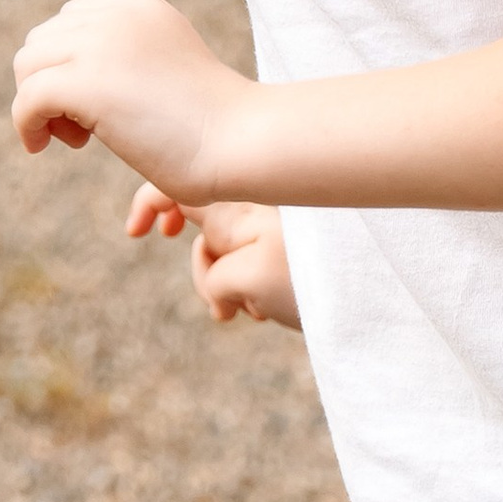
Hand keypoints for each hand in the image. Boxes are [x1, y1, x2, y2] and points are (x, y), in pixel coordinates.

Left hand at [11, 0, 251, 201]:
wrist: (243, 142)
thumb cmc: (220, 130)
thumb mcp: (171, 76)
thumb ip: (132, 66)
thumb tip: (86, 94)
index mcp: (142, 10)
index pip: (71, 20)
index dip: (67, 64)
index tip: (90, 106)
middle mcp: (118, 17)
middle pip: (42, 41)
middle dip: (49, 83)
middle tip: (82, 129)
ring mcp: (101, 45)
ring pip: (28, 65)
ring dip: (38, 104)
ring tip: (76, 138)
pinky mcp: (87, 83)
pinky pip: (27, 98)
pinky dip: (26, 125)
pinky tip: (42, 146)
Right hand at [126, 184, 299, 330]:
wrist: (367, 298)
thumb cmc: (311, 282)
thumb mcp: (248, 279)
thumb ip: (213, 278)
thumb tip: (221, 294)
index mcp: (236, 212)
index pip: (179, 190)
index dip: (148, 203)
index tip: (135, 234)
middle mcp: (252, 217)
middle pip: (201, 238)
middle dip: (202, 275)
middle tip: (220, 304)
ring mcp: (270, 238)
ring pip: (224, 263)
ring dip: (227, 293)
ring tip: (258, 312)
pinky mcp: (284, 260)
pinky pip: (249, 275)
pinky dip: (247, 296)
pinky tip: (269, 311)